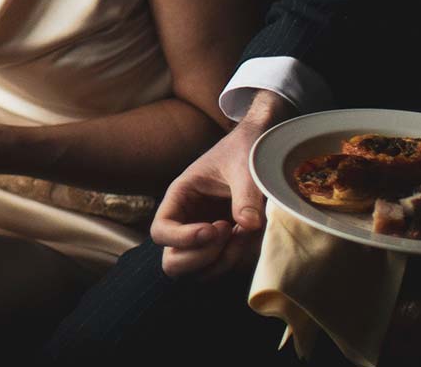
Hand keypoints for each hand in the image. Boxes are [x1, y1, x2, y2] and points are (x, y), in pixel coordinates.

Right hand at [151, 92, 287, 277]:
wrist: (260, 149)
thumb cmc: (244, 151)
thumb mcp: (244, 167)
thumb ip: (246, 194)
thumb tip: (249, 225)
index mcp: (179, 197)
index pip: (160, 231)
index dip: (182, 239)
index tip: (213, 229)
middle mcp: (186, 222)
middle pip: (173, 262)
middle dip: (200, 257)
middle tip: (227, 231)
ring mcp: (203, 238)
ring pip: (198, 272)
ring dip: (223, 260)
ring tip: (243, 231)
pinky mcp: (223, 246)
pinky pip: (221, 268)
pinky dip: (236, 260)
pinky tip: (249, 235)